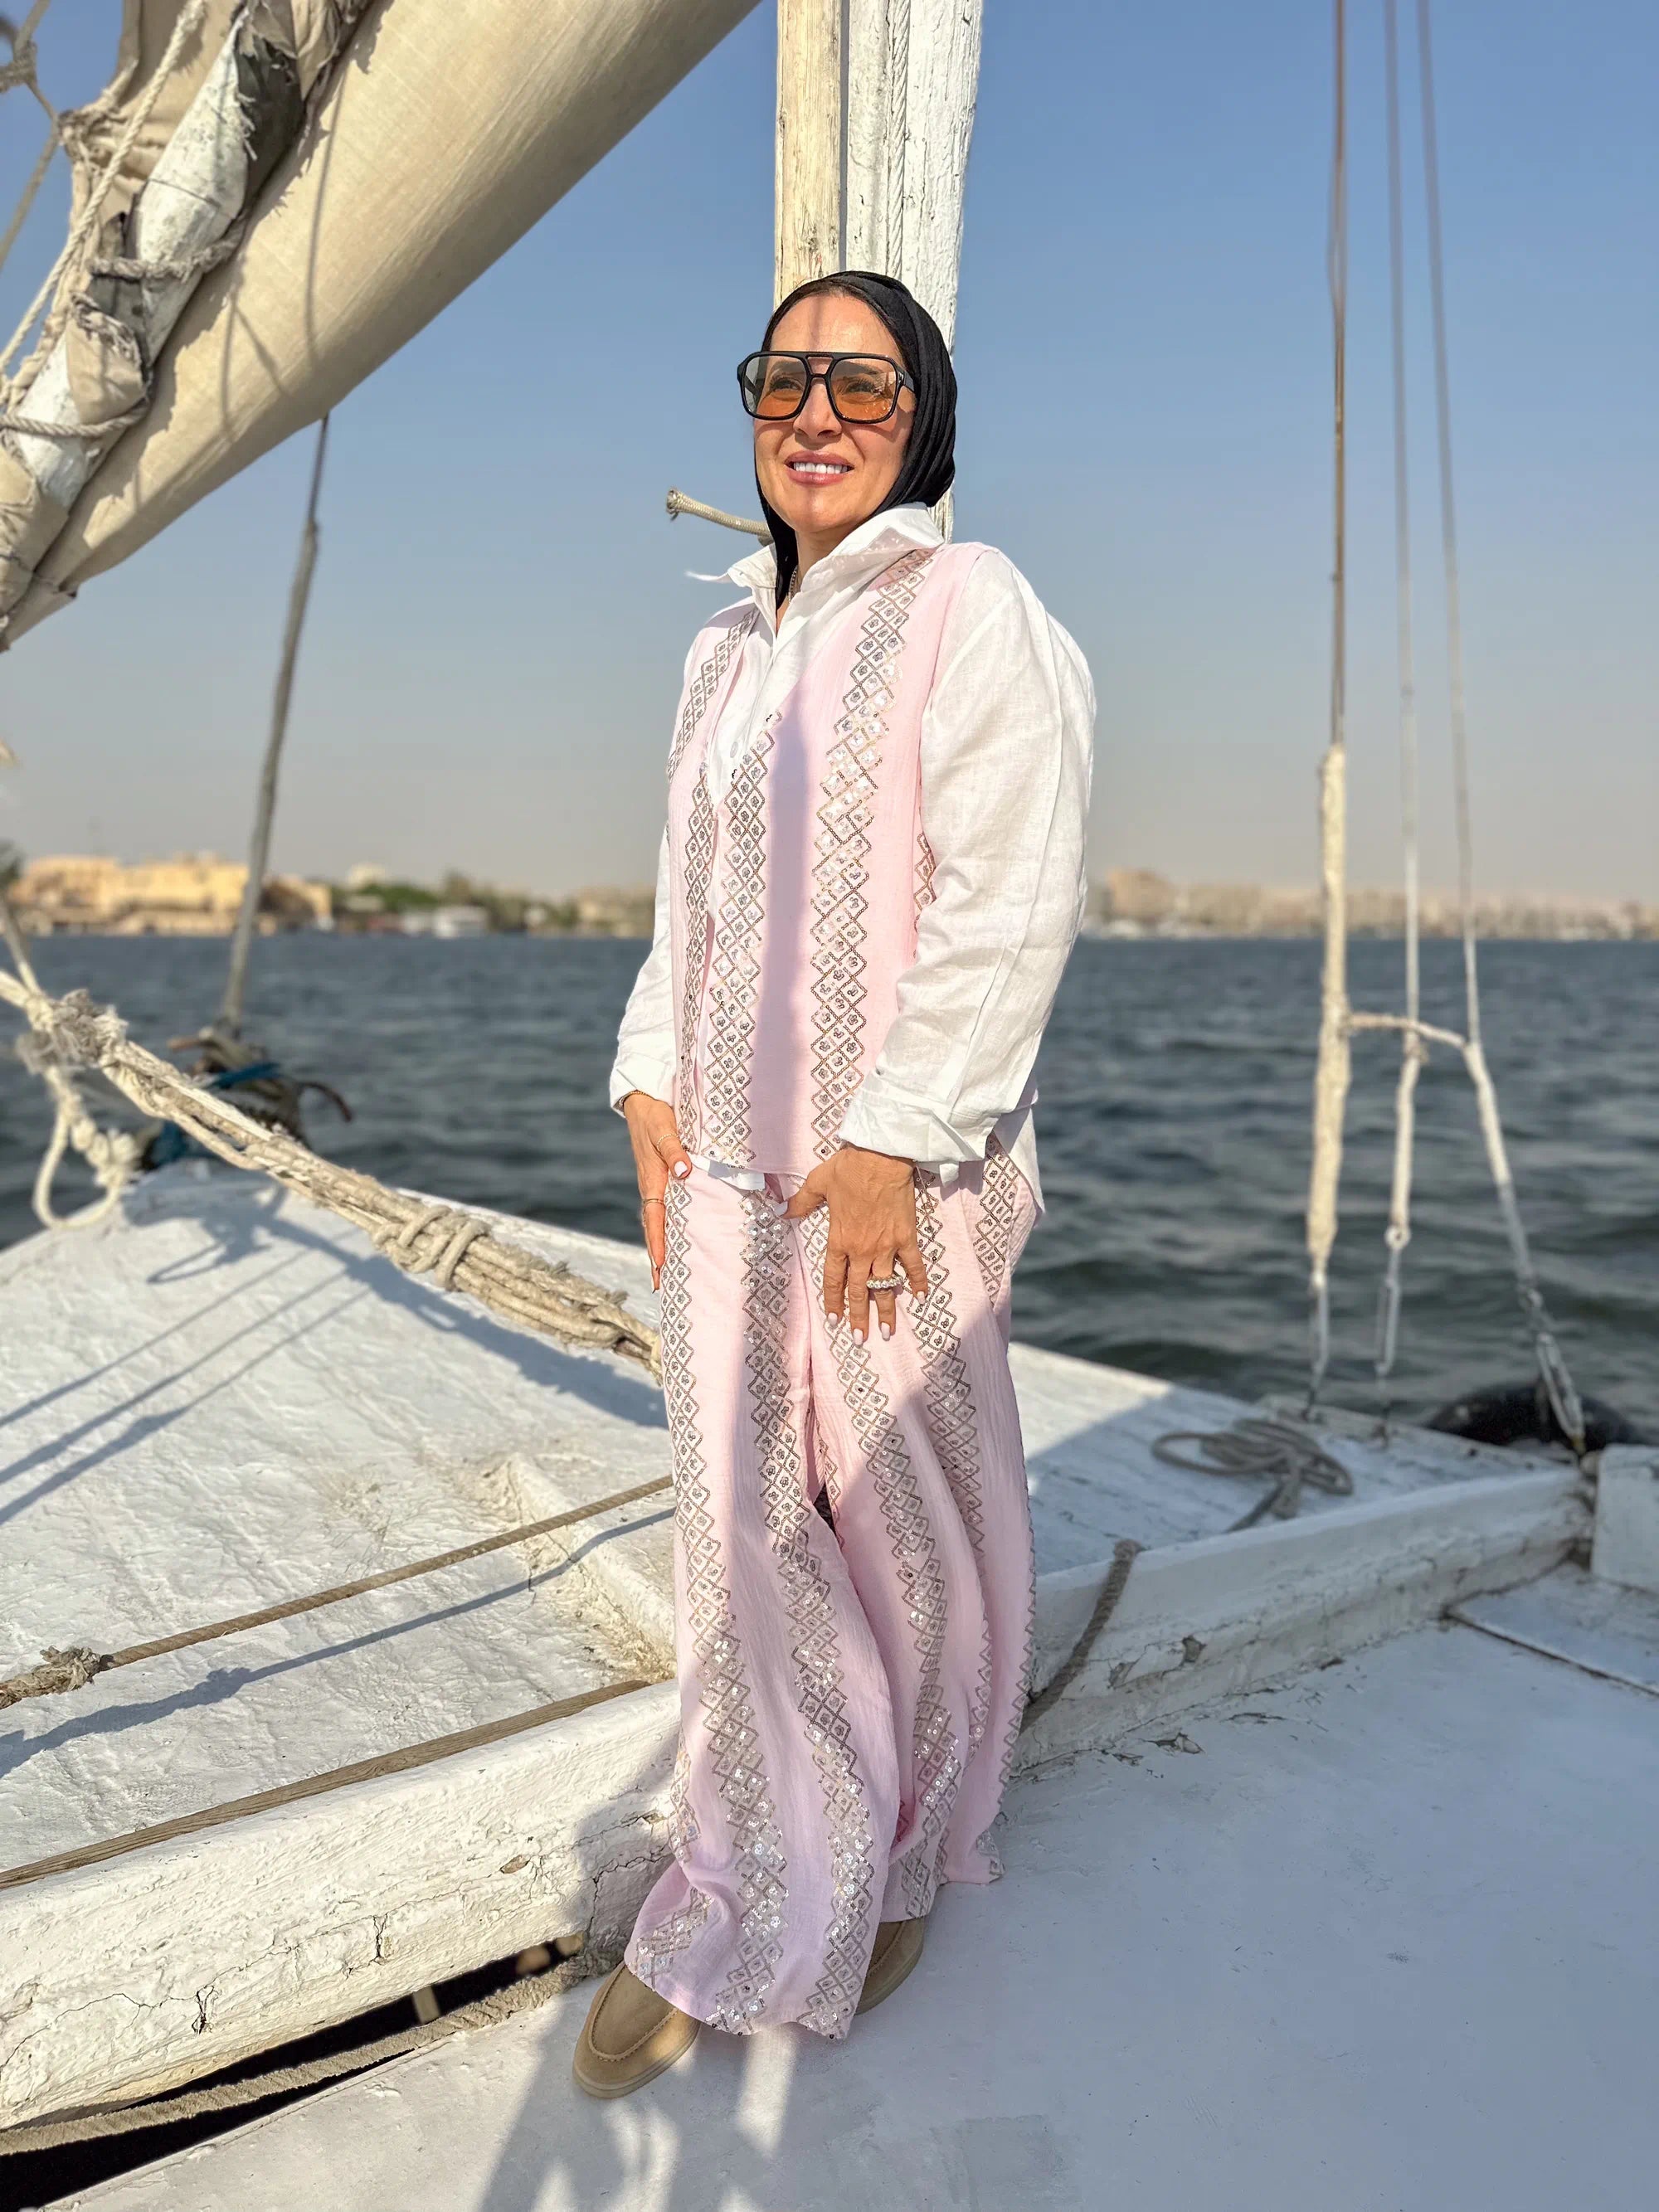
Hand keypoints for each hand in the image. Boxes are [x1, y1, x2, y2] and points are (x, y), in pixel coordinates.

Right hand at [621, 1091, 689, 1290]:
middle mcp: (652, 1187)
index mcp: (652, 1179)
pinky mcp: (662, 1179)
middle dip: (656, 1257)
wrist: (644, 1101)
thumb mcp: (665, 1129)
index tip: (660, 1266)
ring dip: (662, 1246)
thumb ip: (674, 1150)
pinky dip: (669, 1228)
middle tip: (660, 1286)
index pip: (654, 1218)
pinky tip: (679, 1238)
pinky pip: (665, 1209)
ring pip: (659, 1221)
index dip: (657, 1242)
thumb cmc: (656, 1114)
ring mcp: (656, 1184)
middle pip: (654, 1228)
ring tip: (666, 1273)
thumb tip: (683, 1171)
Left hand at [785, 1145, 927, 1341]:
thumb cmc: (848, 1169)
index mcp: (839, 1240)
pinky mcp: (906, 1237)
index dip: (834, 1301)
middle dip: (859, 1316)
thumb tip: (781, 1211)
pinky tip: (922, 1298)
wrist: (881, 1158)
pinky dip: (918, 1281)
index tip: (835, 1321)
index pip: (833, 1279)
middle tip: (860, 1339)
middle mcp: (861, 1249)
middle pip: (859, 1290)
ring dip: (886, 1309)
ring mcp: (886, 1246)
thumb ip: (801, 1203)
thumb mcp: (817, 1183)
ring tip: (888, 1331)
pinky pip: (913, 1265)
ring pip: (885, 1285)